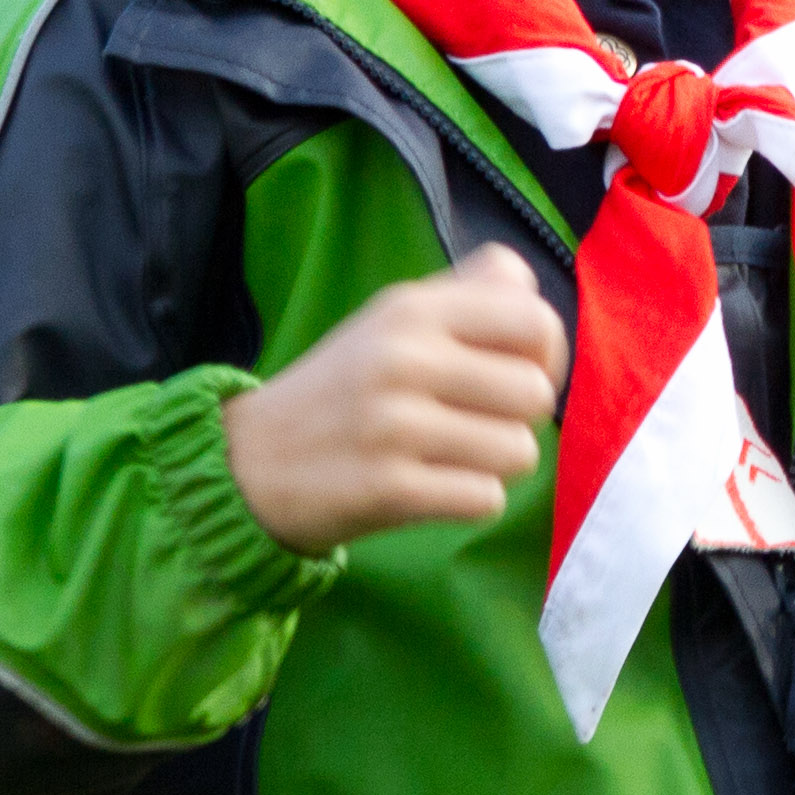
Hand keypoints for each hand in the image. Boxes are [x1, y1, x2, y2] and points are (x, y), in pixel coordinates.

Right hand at [221, 245, 567, 552]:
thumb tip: (534, 293)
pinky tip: (432, 487)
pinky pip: (486, 498)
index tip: (518, 374)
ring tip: (450, 456)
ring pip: (520, 451)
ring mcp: (394, 425)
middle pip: (536, 393)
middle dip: (519, 418)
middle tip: (476, 423)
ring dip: (496, 464)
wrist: (248, 462)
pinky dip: (470, 500)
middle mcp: (403, 359)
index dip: (546, 355)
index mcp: (411, 310)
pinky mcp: (389, 488)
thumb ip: (469, 297)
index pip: (534, 319)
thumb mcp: (393, 321)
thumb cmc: (344, 388)